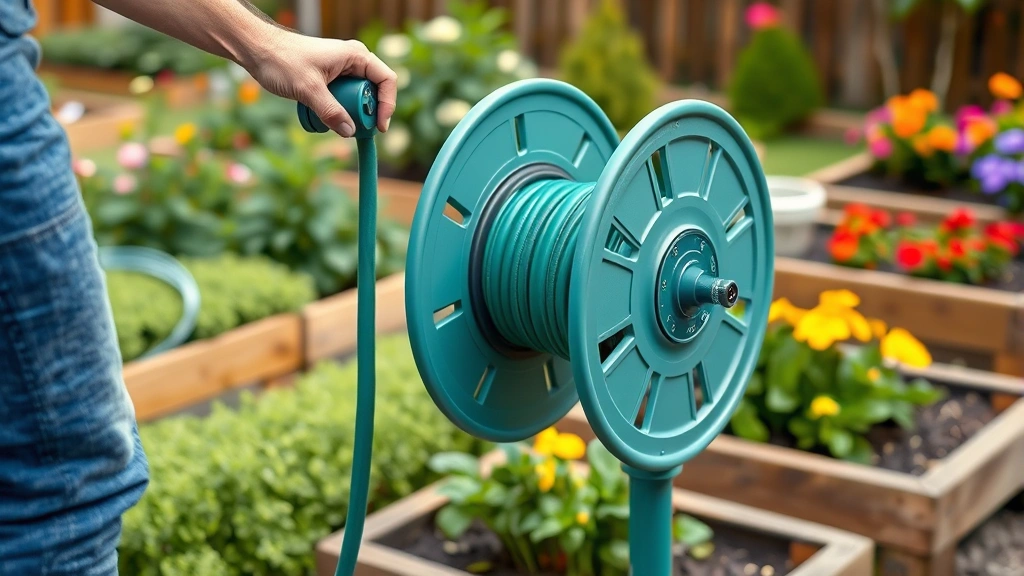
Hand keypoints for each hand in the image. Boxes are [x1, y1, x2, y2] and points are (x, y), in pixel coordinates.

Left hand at [246, 29, 396, 136]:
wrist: (257, 50)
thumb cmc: (282, 60)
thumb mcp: (308, 89)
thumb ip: (330, 111)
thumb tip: (350, 132)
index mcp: (356, 56)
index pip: (386, 81)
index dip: (387, 105)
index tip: (379, 127)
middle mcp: (353, 62)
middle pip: (373, 93)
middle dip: (367, 114)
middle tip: (355, 131)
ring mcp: (342, 71)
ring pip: (357, 99)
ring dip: (350, 114)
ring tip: (336, 124)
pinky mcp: (331, 80)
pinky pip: (343, 99)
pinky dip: (338, 112)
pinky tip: (324, 118)